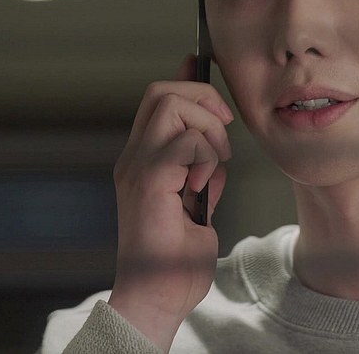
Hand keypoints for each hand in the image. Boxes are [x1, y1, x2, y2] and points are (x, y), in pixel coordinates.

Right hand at [108, 54, 232, 351]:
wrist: (159, 295)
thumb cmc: (176, 256)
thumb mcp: (196, 201)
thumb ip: (200, 168)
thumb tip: (214, 141)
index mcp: (144, 159)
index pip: (157, 100)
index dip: (185, 77)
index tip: (202, 63)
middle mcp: (134, 157)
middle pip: (162, 91)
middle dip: (204, 101)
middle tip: (224, 136)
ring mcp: (137, 168)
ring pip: (174, 106)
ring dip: (209, 132)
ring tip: (213, 170)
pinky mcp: (149, 183)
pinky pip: (186, 143)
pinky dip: (206, 160)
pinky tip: (204, 190)